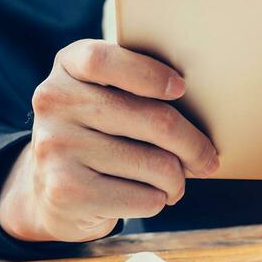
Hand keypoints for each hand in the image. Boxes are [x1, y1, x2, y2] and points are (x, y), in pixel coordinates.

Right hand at [0, 40, 219, 242]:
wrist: (52, 192)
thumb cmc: (100, 135)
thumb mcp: (105, 97)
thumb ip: (139, 88)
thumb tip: (209, 112)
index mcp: (67, 67)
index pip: (104, 61)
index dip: (149, 75)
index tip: (181, 89)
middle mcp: (54, 103)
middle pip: (155, 120)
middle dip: (194, 145)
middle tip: (208, 159)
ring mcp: (56, 147)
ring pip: (157, 165)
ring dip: (178, 180)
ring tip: (174, 182)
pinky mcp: (66, 191)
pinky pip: (144, 198)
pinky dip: (159, 200)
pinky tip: (149, 196)